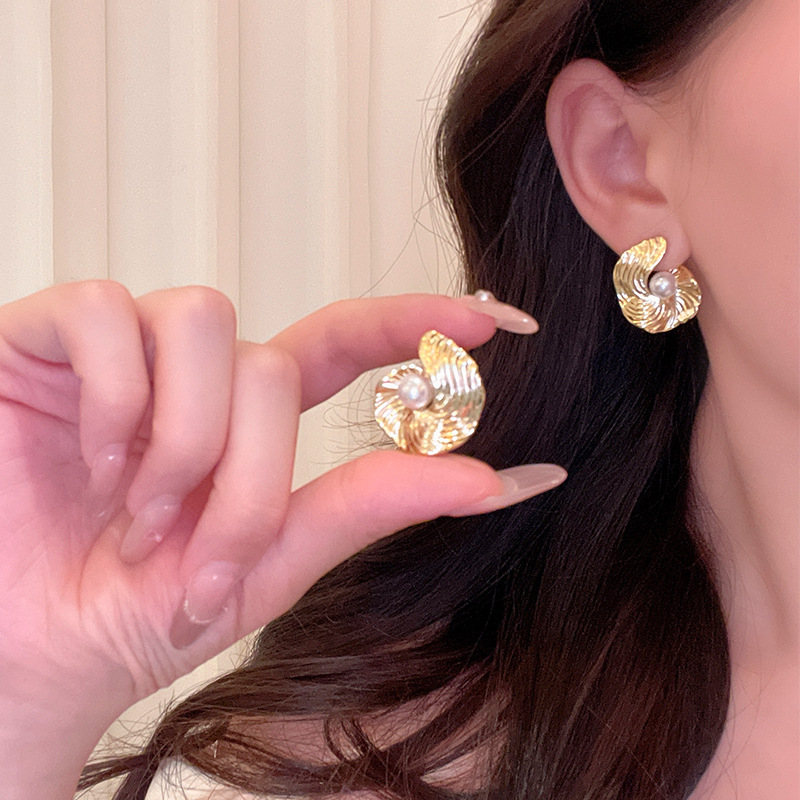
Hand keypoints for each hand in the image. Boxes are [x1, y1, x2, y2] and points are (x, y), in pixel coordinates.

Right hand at [0, 282, 563, 790]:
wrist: (26, 653)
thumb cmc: (139, 611)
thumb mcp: (271, 564)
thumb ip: (371, 506)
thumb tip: (492, 480)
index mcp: (249, 418)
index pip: (345, 340)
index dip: (417, 322)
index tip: (502, 322)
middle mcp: (195, 374)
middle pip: (272, 365)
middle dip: (248, 477)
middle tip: (198, 561)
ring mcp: (125, 351)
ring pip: (206, 324)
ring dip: (182, 442)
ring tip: (138, 513)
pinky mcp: (47, 338)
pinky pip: (110, 315)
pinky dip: (115, 398)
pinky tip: (92, 458)